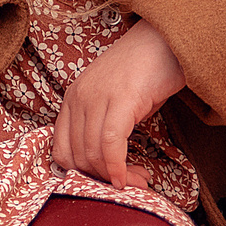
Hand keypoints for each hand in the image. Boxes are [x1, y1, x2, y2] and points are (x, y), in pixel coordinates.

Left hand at [49, 20, 185, 189]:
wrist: (165, 40)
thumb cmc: (144, 73)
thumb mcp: (113, 101)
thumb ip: (102, 127)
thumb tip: (107, 166)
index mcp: (71, 99)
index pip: (61, 150)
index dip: (83, 175)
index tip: (108, 182)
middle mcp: (78, 98)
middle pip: (77, 156)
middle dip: (103, 180)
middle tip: (130, 184)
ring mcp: (96, 97)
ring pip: (93, 154)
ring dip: (116, 176)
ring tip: (138, 180)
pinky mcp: (119, 99)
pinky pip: (110, 144)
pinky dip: (118, 167)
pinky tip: (132, 177)